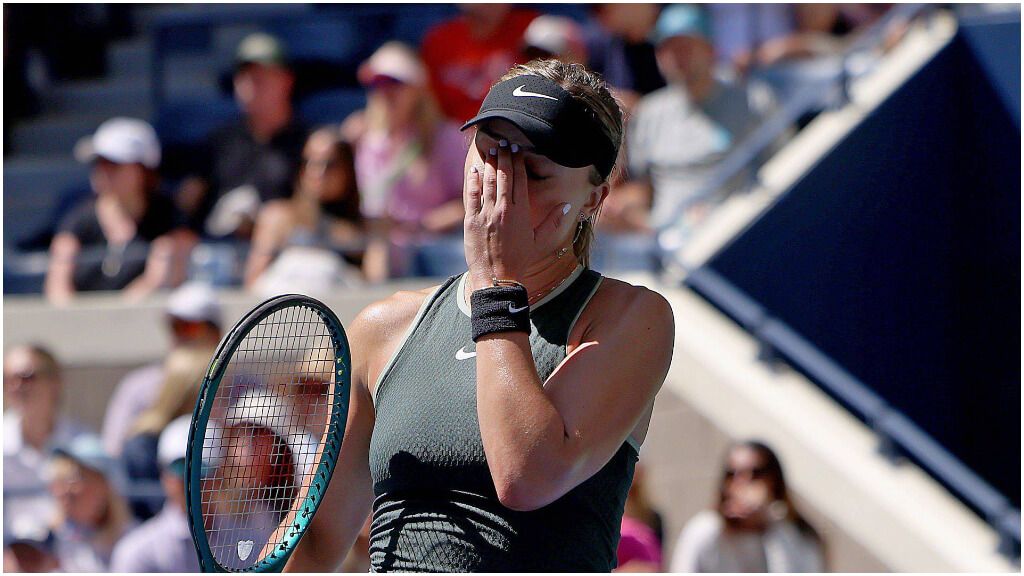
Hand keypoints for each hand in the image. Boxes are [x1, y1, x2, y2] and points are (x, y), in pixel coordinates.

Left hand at [463, 140, 571, 285]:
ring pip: (487, 182)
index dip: (518, 162)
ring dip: (489, 164)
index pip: (520, 180)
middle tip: (503, 143)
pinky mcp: (471, 221)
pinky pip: (471, 196)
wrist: (497, 279)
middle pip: (504, 176)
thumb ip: (554, 222)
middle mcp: (503, 210)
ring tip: (491, 150)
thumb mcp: (541, 241)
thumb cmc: (520, 260)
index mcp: (521, 212)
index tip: (517, 150)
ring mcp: (486, 214)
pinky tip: (474, 168)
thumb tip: (566, 205)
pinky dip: (473, 181)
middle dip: (503, 157)